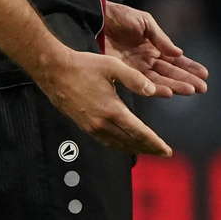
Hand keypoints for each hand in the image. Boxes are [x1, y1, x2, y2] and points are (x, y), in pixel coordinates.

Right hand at [35, 46, 174, 156]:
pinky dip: (118, 146)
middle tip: (163, 154)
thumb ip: (135, 79)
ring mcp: (91, 126)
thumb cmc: (83, 66)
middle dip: (148, 148)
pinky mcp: (84, 125)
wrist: (54, 71)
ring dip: (134, 149)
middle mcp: (102, 122)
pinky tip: (124, 144)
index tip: (166, 151)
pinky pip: (105, 141)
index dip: (154, 142)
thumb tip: (152, 91)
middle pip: (129, 142)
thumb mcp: (113, 66)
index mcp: (112, 109)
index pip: (138, 132)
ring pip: (117, 144)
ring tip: (148, 150)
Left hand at [102, 1, 208, 96]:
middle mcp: (148, 60)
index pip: (176, 60)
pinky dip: (155, 89)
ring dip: (175, 86)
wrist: (97, 18)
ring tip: (190, 91)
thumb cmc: (121, 16)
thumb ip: (161, 38)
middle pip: (171, 73)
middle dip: (187, 80)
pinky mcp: (124, 73)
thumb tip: (179, 52)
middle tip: (202, 89)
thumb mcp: (145, 22)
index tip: (204, 74)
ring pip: (160, 80)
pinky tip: (167, 92)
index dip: (190, 67)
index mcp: (155, 47)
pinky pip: (142, 83)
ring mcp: (136, 68)